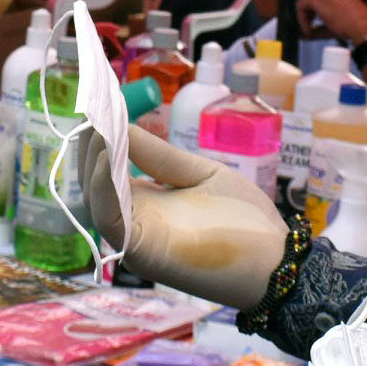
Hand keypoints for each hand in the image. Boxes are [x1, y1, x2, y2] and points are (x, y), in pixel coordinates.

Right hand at [81, 126, 287, 310]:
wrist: (275, 259)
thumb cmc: (243, 219)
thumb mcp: (198, 173)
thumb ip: (159, 155)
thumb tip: (120, 125)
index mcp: (145, 205)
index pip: (108, 172)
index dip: (102, 140)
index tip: (103, 105)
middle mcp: (134, 223)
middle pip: (94, 184)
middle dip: (91, 146)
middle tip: (95, 109)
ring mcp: (135, 240)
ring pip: (95, 200)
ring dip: (92, 161)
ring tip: (99, 126)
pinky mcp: (141, 253)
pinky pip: (110, 219)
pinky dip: (103, 187)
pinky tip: (107, 156)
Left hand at [295, 0, 366, 46]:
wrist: (362, 25)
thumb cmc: (354, 26)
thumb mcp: (335, 24)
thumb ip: (319, 27)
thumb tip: (305, 34)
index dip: (314, 11)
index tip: (314, 23)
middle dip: (309, 13)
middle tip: (310, 27)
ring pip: (304, 1)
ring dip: (305, 17)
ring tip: (311, 31)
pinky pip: (300, 6)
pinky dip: (302, 20)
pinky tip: (309, 30)